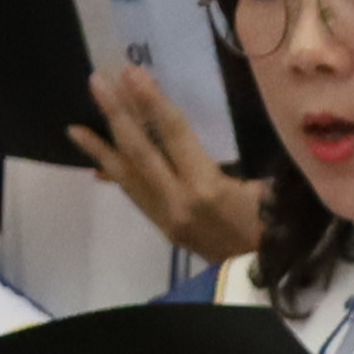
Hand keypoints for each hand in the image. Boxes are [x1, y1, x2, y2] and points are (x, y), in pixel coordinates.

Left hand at [70, 61, 270, 265]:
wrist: (268, 280)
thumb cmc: (278, 229)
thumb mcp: (270, 189)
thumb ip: (243, 159)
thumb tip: (231, 124)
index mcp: (206, 188)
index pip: (172, 134)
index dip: (152, 101)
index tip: (133, 73)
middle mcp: (177, 201)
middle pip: (140, 151)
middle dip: (118, 114)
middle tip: (97, 81)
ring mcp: (166, 217)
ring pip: (128, 176)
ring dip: (102, 147)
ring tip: (75, 125)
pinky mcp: (164, 227)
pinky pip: (134, 195)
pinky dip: (114, 176)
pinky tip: (97, 163)